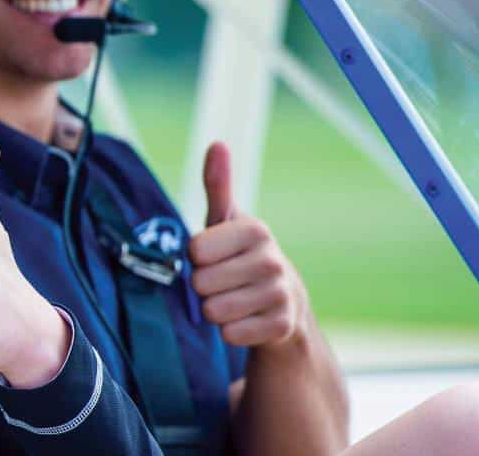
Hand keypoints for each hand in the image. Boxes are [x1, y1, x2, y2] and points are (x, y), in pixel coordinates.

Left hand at [189, 142, 307, 349]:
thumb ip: (218, 185)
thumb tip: (217, 144)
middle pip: (201, 283)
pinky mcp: (282, 327)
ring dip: (214, 310)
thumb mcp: (226, 221)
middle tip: (223, 281)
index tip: (213, 256)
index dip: (196, 258)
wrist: (283, 301)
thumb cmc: (240, 255)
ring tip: (232, 299)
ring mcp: (280, 294)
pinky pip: (231, 334)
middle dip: (203, 287)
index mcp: (255, 230)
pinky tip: (245, 319)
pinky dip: (230, 332)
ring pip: (213, 311)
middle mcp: (272, 260)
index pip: (195, 251)